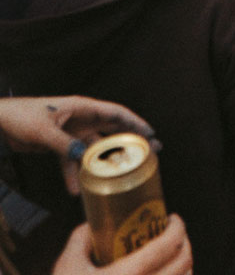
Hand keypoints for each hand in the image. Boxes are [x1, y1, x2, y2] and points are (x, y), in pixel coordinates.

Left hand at [0, 96, 156, 194]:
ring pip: (94, 148)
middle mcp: (82, 119)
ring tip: (117, 177)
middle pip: (112, 130)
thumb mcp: (43, 130)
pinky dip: (75, 173)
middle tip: (149, 153)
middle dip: (129, 142)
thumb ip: (64, 144)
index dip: (135, 123)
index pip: (116, 113)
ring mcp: (73, 132)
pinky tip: (75, 189)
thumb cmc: (21, 116)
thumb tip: (84, 157)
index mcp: (83, 107)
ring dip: (102, 163)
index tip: (151, 134)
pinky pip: (73, 160)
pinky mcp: (61, 144)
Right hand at [52, 215, 191, 274]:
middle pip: (183, 261)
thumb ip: (80, 240)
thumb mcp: (66, 267)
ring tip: (174, 256)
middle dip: (185, 242)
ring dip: (186, 265)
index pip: (167, 245)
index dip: (177, 227)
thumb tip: (92, 225)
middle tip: (175, 234)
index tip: (173, 219)